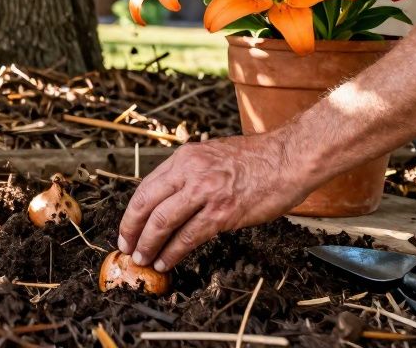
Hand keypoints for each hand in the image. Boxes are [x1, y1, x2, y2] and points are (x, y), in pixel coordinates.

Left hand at [117, 130, 313, 271]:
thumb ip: (190, 172)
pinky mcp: (223, 213)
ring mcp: (206, 192)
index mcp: (185, 157)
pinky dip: (173, 252)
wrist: (288, 159)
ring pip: (163, 222)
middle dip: (131, 230)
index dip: (132, 212)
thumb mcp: (213, 154)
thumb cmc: (256, 159)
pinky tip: (166, 261)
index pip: (146, 186)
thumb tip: (170, 197)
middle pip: (146, 204)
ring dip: (148, 244)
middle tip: (126, 248)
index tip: (127, 228)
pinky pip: (189, 237)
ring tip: (142, 259)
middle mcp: (190, 172)